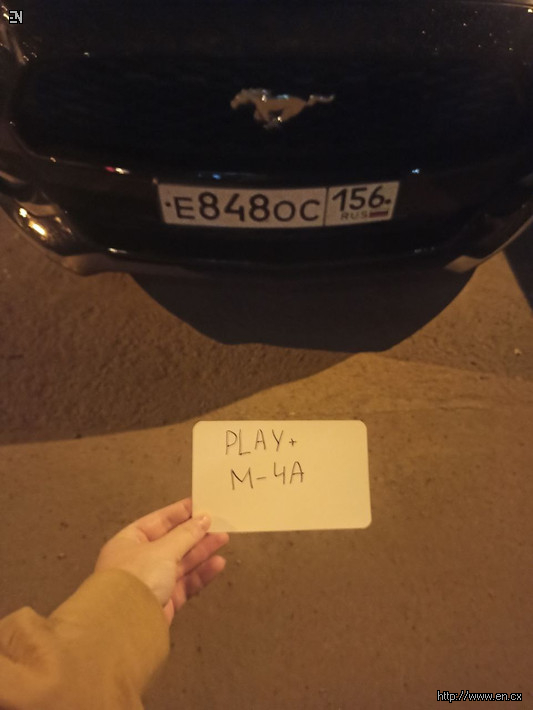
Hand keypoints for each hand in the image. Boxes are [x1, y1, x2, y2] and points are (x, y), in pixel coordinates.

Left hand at [95, 498, 228, 623]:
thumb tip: (204, 518)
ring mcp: (152, 582)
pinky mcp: (164, 602)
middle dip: (195, 532)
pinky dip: (201, 573)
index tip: (201, 504)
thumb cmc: (138, 577)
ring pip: (181, 562)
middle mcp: (139, 560)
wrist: (125, 626)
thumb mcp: (163, 549)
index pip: (158, 521)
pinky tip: (218, 564)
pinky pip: (185, 583)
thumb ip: (186, 534)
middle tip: (219, 522)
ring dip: (202, 551)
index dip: (180, 512)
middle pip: (172, 541)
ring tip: (223, 539)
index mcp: (130, 541)